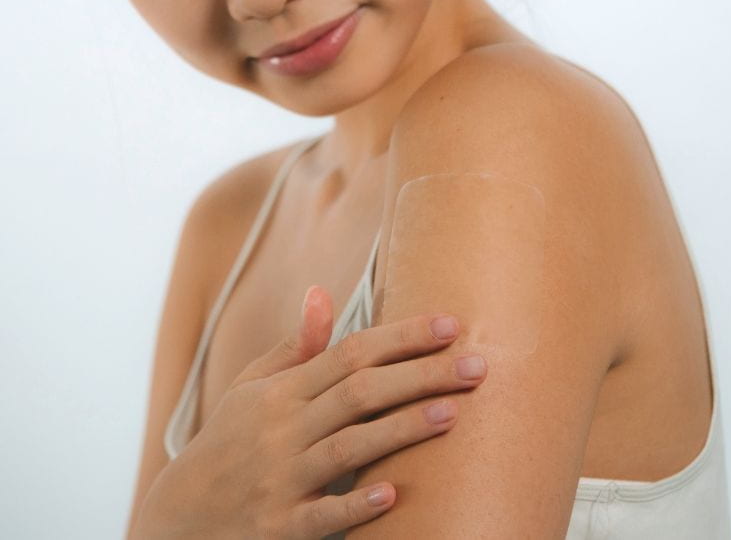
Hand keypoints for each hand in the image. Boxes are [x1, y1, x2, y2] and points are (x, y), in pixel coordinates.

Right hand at [132, 286, 487, 537]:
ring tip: (452, 414)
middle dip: (421, 375)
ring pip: (349, 448)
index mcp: (282, 392)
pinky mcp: (280, 529)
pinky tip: (395, 493)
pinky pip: (321, 517)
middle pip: (360, 393)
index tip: (451, 324)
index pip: (351, 352)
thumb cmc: (229, 442)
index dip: (402, 337)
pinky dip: (356, 506)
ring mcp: (281, 480)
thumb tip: (323, 292)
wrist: (175, 519)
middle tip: (477, 365)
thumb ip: (295, 347)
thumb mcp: (252, 389)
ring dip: (401, 429)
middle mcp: (283, 429)